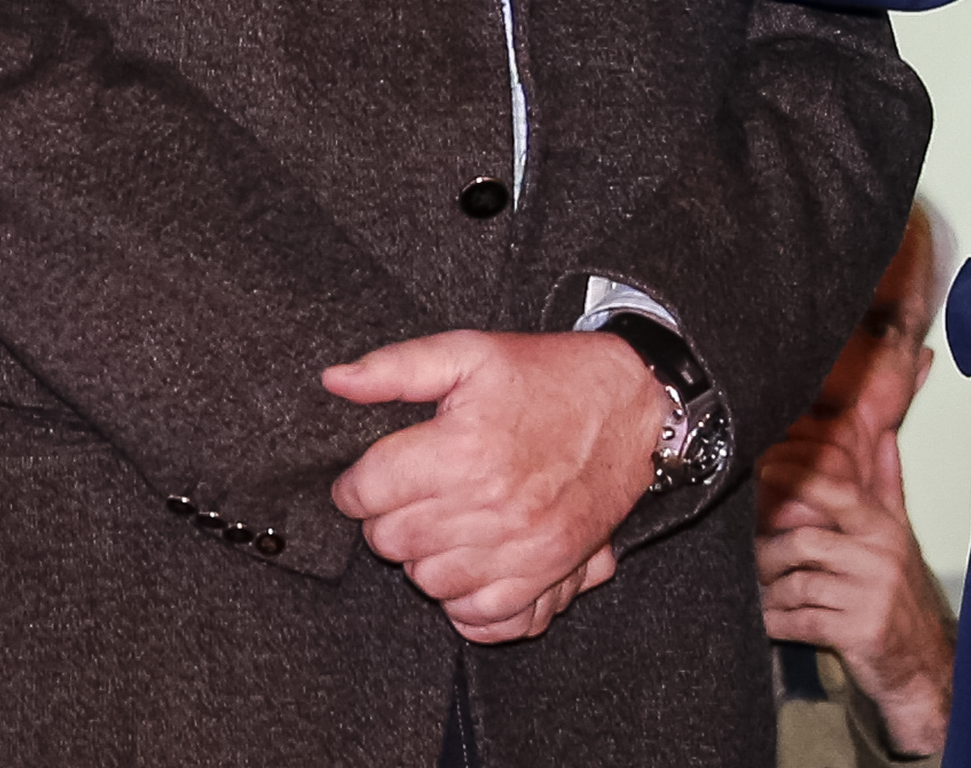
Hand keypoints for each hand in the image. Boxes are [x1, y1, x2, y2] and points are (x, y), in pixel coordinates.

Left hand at [324, 329, 666, 642]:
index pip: (365, 492)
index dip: (357, 482)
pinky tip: (473, 558)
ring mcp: (521, 547)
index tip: (373, 474)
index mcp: (463, 448)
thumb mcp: (473, 352)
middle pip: (390, 541)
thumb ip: (397, 367)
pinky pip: (480, 616)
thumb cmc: (551, 378)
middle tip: (414, 492)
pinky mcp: (548, 574)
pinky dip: (467, 597)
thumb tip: (335, 381)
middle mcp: (491, 504)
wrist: (635, 406)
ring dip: (426, 555)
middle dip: (390, 516)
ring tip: (446, 520)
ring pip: (426, 582)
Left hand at [758, 427, 954, 757]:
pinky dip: (778, 622)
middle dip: (769, 553)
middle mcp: (878, 558)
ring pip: (798, 584)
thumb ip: (887, 487)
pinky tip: (770, 620)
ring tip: (761, 593)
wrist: (922, 660)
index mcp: (884, 530)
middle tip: (753, 558)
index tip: (766, 469)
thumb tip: (883, 437)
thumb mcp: (900, 536)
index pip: (839, 494)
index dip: (799, 480)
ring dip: (771, 592)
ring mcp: (868, 596)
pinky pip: (801, 622)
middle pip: (805, 541)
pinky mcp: (857, 632)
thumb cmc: (903, 594)